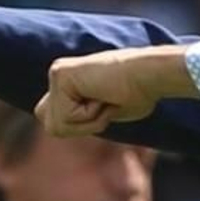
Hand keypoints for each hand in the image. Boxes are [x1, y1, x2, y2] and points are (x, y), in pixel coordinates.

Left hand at [38, 45, 192, 136]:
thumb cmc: (138, 95)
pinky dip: (89, 116)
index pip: (54, 122)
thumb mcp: (105, 113)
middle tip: (103, 105)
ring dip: (87, 122)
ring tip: (104, 98)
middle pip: (51, 127)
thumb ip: (81, 118)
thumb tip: (53, 128)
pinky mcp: (59, 74)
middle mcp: (57, 75)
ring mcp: (56, 73)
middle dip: (79, 127)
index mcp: (66, 83)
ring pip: (57, 125)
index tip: (102, 107)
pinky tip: (102, 95)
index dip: (77, 126)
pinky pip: (66, 117)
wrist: (148, 75)